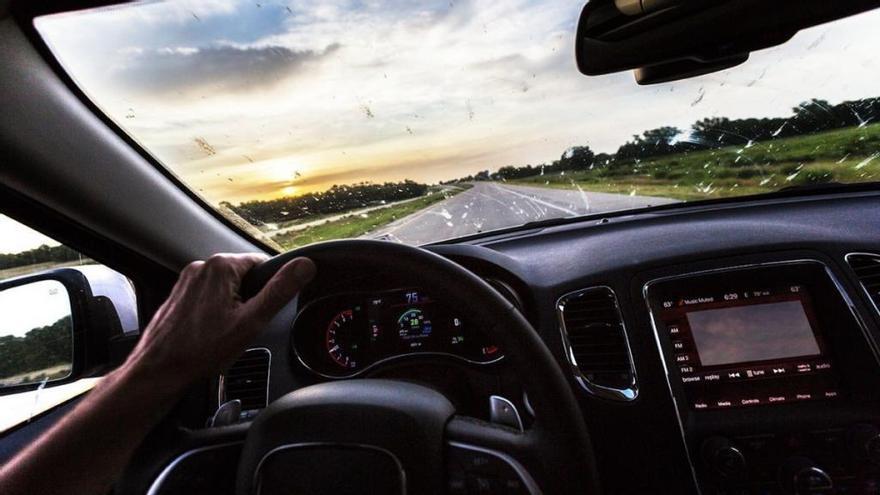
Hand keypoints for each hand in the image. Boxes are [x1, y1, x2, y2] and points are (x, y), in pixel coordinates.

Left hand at [124, 253, 315, 390]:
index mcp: (221, 266)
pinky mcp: (179, 294)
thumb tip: (305, 266)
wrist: (160, 371)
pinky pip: (209, 297)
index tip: (261, 312)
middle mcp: (201, 266)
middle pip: (244, 277)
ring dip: (232, 308)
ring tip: (223, 334)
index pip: (263, 264)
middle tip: (241, 327)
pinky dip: (215, 313)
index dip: (269, 290)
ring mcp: (187, 280)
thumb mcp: (252, 321)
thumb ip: (280, 290)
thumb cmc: (202, 350)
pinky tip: (210, 334)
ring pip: (226, 288)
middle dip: (249, 301)